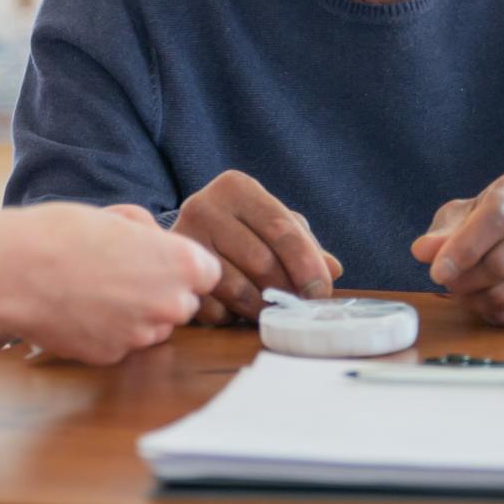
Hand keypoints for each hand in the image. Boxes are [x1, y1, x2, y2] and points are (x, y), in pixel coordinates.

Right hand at [0, 203, 220, 363]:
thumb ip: (153, 235)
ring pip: (154, 327)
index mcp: (181, 264)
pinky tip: (83, 308)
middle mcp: (170, 305)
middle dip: (164, 292)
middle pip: (184, 304)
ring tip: (98, 288)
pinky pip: (123, 343)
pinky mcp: (114, 356)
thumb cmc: (64, 235)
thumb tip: (159, 244)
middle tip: (125, 273)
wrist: (16, 273)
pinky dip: (110, 330)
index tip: (161, 260)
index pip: (209, 274)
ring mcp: (142, 335)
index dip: (185, 266)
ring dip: (138, 314)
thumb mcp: (120, 214)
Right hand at [173, 170, 343, 323]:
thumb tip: (333, 269)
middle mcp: (204, 206)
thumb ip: (304, 244)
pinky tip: (236, 308)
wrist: (179, 240)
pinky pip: (212, 308)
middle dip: (287, 290)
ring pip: (237, 289)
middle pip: (261, 261)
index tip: (321, 292)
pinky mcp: (170, 276)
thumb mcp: (271, 225)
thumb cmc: (239, 230)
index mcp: (235, 187)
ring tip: (272, 309)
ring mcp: (183, 240)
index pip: (281, 228)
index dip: (307, 265)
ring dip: (262, 307)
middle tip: (300, 307)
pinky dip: (231, 316)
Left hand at [408, 172, 503, 325]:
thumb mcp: (461, 215)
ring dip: (475, 300)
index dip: (463, 249)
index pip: (494, 220)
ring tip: (462, 290)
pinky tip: (484, 300)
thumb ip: (441, 233)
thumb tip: (423, 251)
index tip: (437, 272)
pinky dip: (494, 315)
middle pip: (500, 263)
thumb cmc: (486, 221)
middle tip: (446, 282)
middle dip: (463, 280)